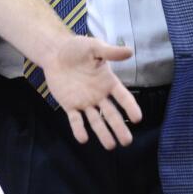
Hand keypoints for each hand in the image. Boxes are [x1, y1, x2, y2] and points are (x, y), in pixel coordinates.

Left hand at [41, 36, 142, 150]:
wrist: (55, 52)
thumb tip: (130, 51)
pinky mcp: (70, 105)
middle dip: (119, 128)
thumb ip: (111, 52)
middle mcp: (99, 95)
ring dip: (103, 133)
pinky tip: (83, 138)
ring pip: (96, 121)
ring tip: (111, 146)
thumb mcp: (95, 47)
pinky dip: (79, 129)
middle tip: (127, 141)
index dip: (130, 107)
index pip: (123, 97)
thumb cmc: (77, 48)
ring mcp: (84, 102)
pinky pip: (76, 120)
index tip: (138, 118)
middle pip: (111, 114)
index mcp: (108, 82)